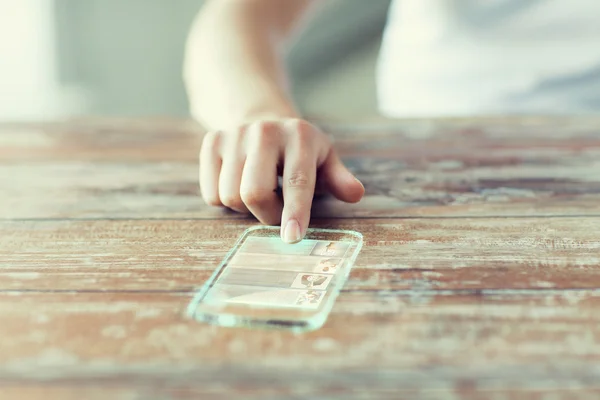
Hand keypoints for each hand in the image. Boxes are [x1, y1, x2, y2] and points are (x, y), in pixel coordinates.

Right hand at [199, 118, 364, 242]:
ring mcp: (234, 134)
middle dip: (267, 215)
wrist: (263, 119)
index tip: (292, 238)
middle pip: (254, 193)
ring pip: (230, 196)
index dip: (294, 212)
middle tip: (278, 213)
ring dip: (246, 209)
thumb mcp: (324, 160)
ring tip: (261, 191)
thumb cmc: (300, 151)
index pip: (296, 180)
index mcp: (299, 135)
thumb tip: (355, 194)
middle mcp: (264, 130)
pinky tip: (239, 184)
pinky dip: (225, 201)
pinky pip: (211, 193)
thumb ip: (338, 179)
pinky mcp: (211, 141)